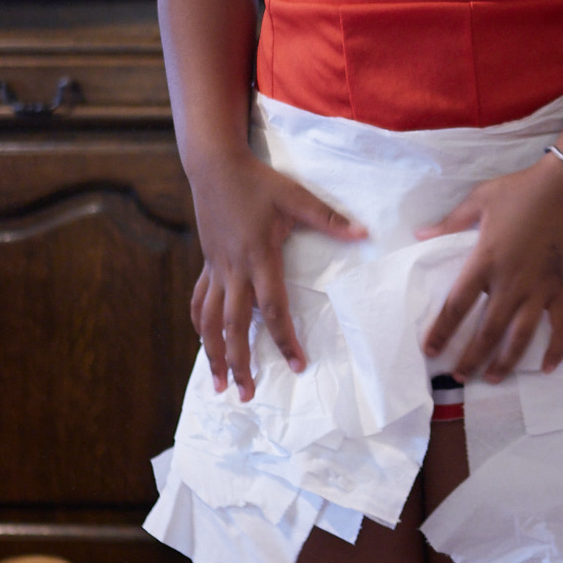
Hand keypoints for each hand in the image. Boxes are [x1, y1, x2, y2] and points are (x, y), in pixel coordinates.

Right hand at [188, 148, 364, 401]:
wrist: (214, 167)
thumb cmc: (258, 182)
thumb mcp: (295, 197)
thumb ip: (328, 218)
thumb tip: (363, 233)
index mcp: (259, 258)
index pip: (272, 308)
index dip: (283, 338)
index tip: (296, 364)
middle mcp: (234, 270)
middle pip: (234, 327)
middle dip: (240, 362)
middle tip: (247, 395)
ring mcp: (216, 269)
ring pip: (209, 321)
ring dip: (213, 354)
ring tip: (218, 385)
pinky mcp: (207, 264)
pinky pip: (199, 302)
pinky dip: (201, 326)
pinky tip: (205, 344)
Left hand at [417, 158, 562, 382]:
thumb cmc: (522, 190)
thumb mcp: (480, 200)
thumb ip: (450, 222)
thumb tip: (420, 235)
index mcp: (485, 261)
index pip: (457, 305)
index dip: (441, 331)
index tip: (430, 350)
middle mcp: (510, 283)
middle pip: (486, 332)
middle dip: (470, 359)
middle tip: (457, 377)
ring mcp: (540, 290)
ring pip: (520, 338)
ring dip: (505, 363)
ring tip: (492, 379)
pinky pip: (561, 327)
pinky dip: (557, 350)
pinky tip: (546, 369)